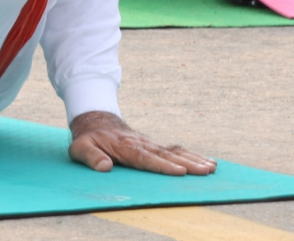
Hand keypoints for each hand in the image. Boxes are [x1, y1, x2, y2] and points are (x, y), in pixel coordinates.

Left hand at [69, 111, 215, 175]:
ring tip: (212, 168)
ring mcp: (149, 144)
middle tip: (206, 170)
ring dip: (193, 159)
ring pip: (174, 152)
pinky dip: (191, 155)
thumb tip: (104, 167)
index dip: (162, 165)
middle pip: (166, 155)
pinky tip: (207, 162)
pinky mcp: (154, 146)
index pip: (146, 158)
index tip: (180, 172)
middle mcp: (141, 144)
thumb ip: (92, 157)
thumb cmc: (89, 139)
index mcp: (125, 147)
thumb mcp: (81, 148)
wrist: (96, 121)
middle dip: (188, 163)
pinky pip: (175, 150)